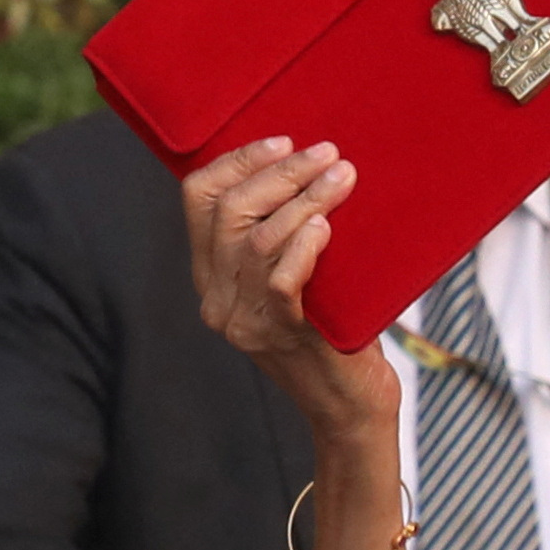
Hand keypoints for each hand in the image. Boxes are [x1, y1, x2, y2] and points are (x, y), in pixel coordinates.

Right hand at [183, 137, 396, 436]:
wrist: (350, 407)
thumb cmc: (335, 331)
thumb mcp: (300, 276)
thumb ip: (286, 234)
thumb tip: (313, 164)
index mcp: (212, 276)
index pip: (199, 199)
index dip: (238, 161)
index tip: (283, 142)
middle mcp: (218, 298)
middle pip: (229, 211)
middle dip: (281, 172)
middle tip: (328, 154)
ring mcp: (246, 320)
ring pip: (258, 239)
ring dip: (305, 199)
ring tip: (343, 177)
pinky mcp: (284, 336)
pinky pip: (281, 280)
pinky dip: (304, 246)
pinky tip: (327, 226)